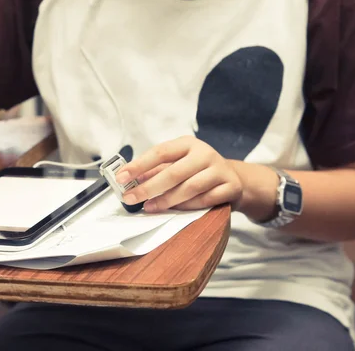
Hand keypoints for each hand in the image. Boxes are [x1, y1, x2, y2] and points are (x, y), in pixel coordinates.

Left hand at [115, 136, 242, 212]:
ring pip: (190, 187)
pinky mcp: (231, 187)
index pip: (160, 152)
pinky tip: (175, 211)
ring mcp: (220, 170)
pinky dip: (188, 206)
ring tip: (150, 207)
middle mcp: (205, 153)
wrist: (234, 178)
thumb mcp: (178, 164)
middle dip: (148, 188)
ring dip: (167, 200)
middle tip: (131, 198)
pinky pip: (206, 200)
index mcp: (187, 144)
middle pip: (173, 172)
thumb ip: (155, 171)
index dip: (138, 165)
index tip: (120, 178)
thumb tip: (128, 181)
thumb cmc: (197, 171)